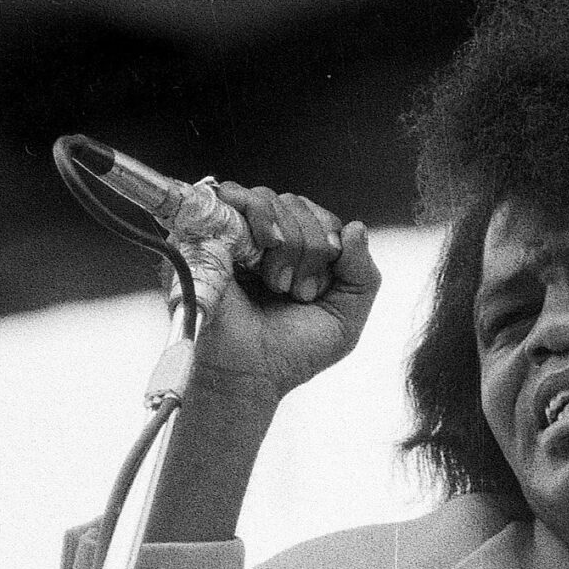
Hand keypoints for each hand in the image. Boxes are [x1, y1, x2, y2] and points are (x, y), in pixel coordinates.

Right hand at [179, 182, 380, 409]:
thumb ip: (363, 273)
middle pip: (297, 204)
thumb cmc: (293, 351)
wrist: (248, 374)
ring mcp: (235, 233)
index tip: (316, 289)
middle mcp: (265, 239)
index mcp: (297, 254)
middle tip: (294, 292)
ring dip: (286, 240)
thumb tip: (356, 226)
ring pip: (271, 198)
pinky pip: (234, 194)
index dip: (328, 241)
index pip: (321, 217)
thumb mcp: (345, 316)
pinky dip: (259, 214)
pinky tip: (265, 246)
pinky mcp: (206, 230)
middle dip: (309, 246)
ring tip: (276, 282)